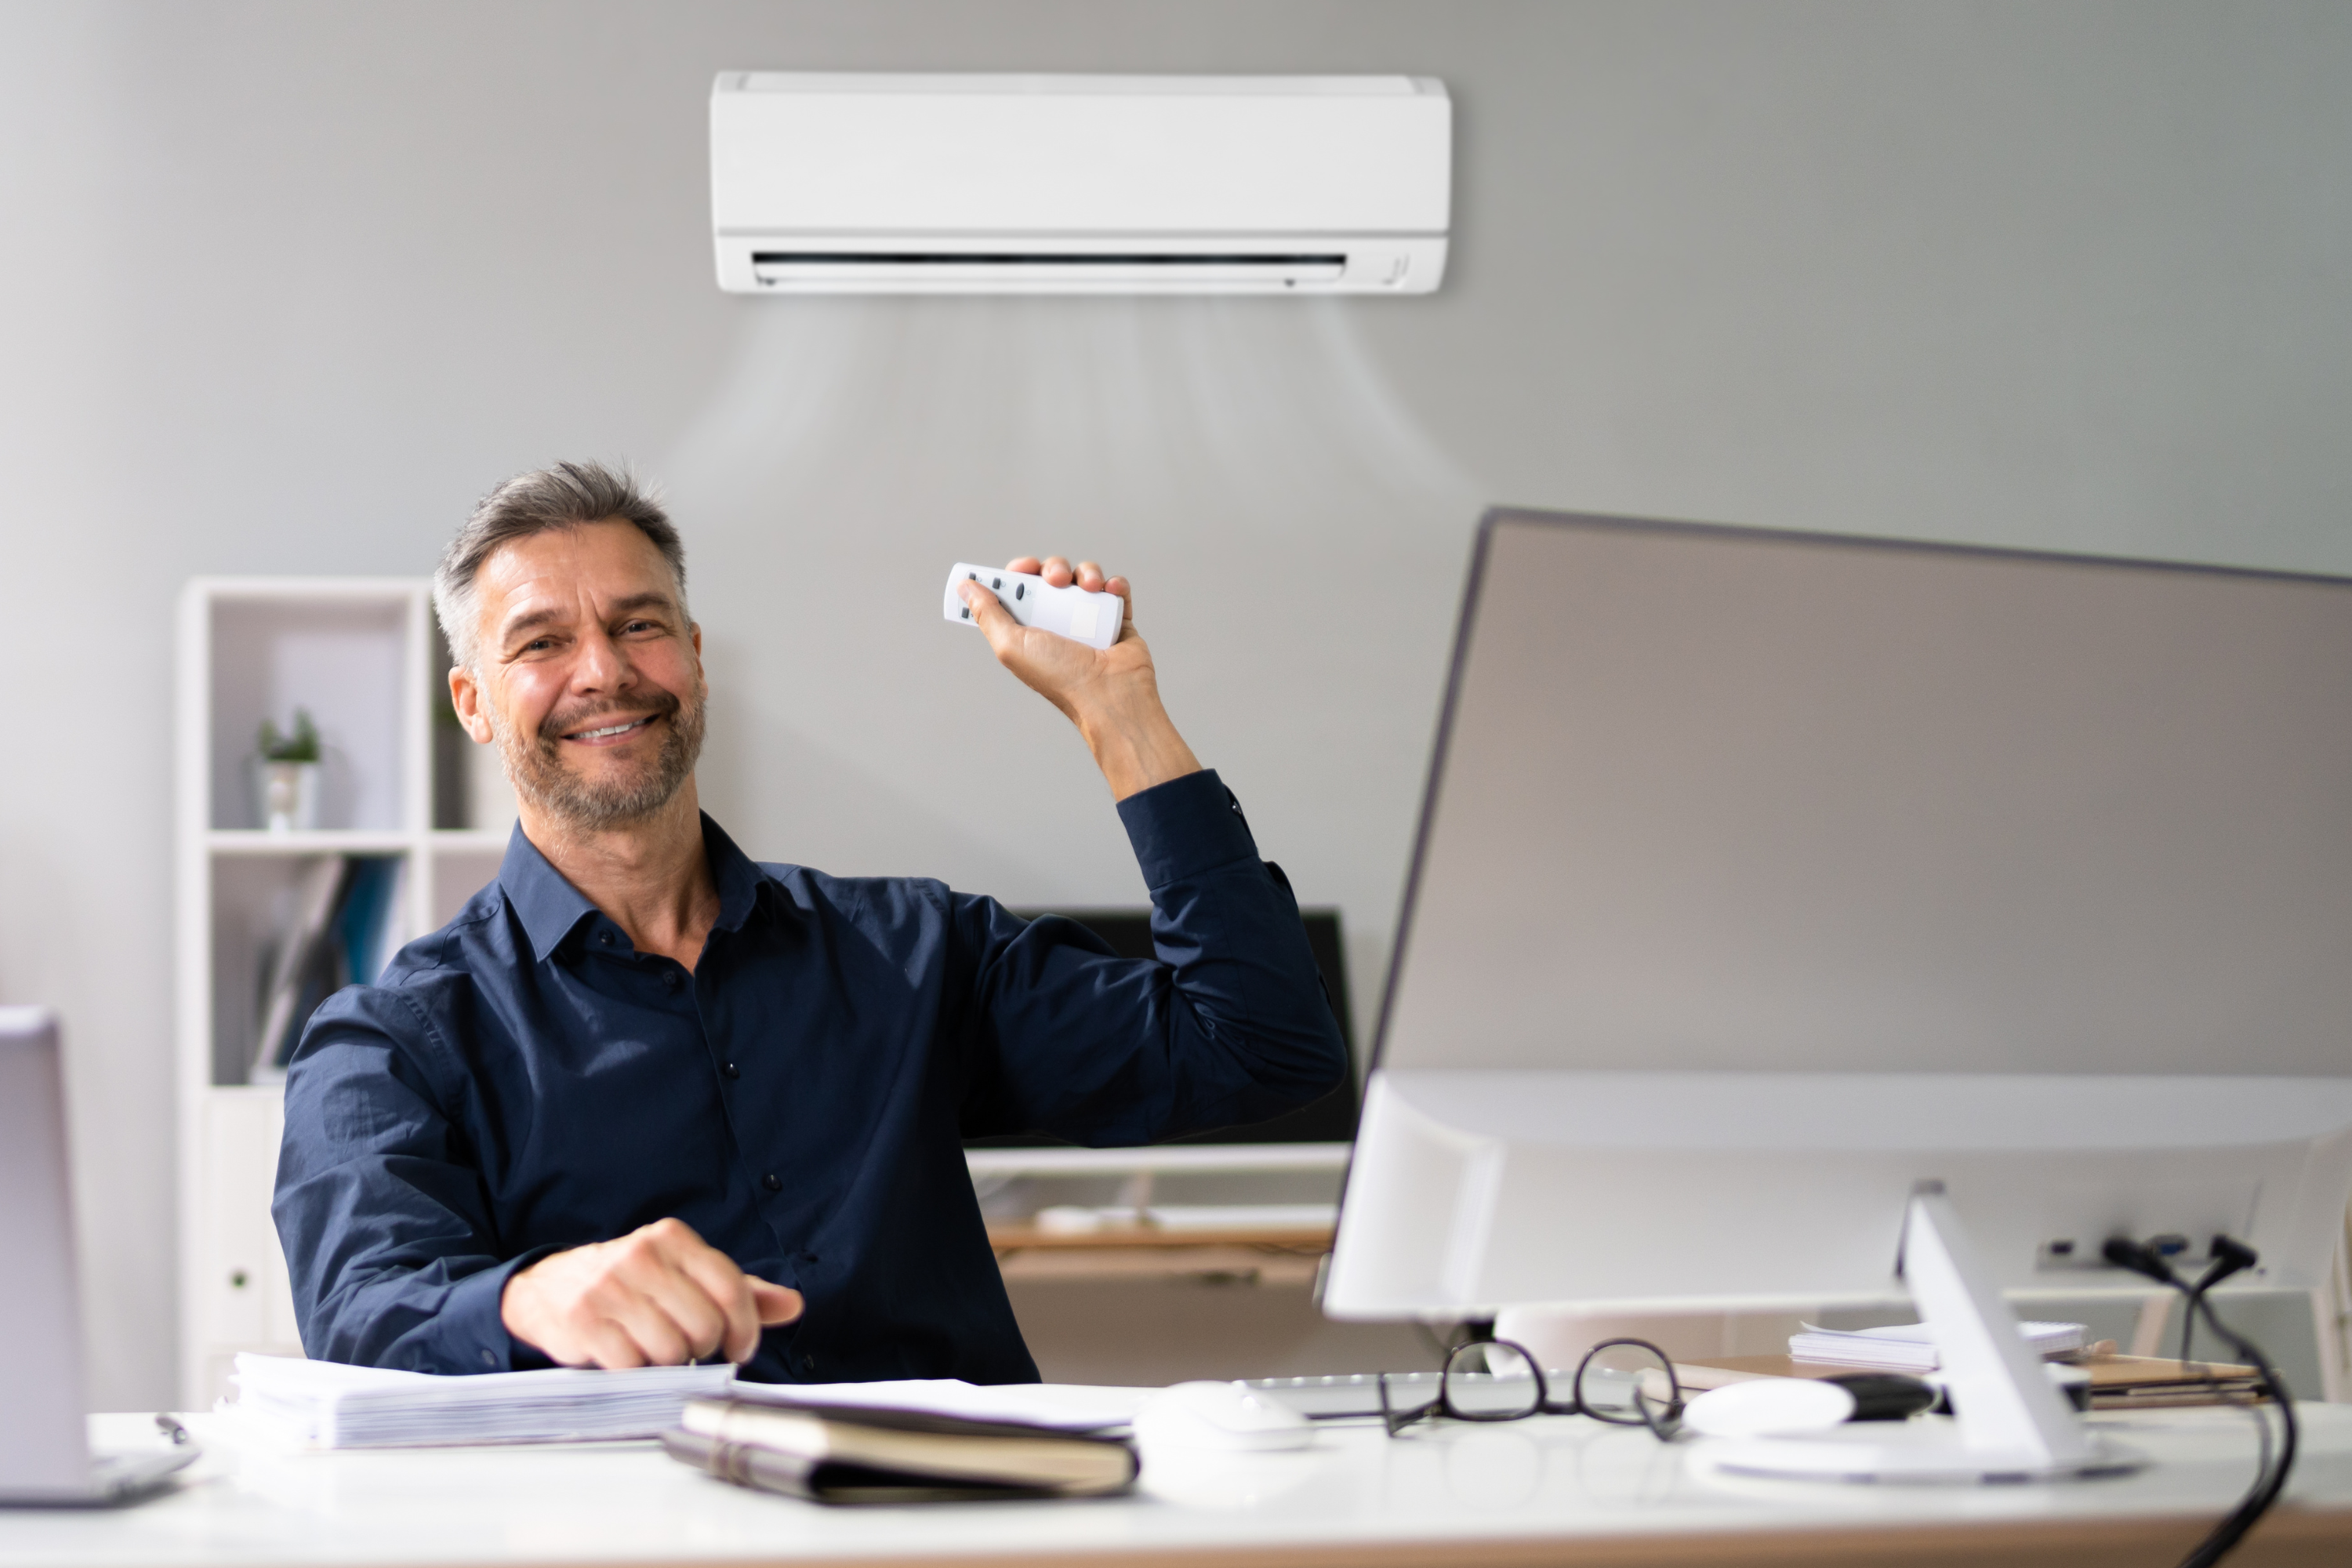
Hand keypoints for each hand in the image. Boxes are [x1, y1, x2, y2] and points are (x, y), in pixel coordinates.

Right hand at [500, 1217, 802, 1367]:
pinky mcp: (582, 1320)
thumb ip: (740, 1292)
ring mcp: (608, 1287)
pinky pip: (631, 1365)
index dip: (745, 1328)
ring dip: (668, 1361)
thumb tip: (792, 1305)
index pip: (731, 1288)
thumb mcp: (685, 1274)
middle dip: (703, 1347)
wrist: (548, 1287)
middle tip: (688, 1345)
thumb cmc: (630, 1283)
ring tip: (653, 1347)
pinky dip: (635, 1371)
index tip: (740, 1347)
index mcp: (673, 1238)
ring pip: (670, 1349)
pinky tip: (627, 1354)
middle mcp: (641, 1255)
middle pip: (704, 1325)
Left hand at [959, 556, 1200, 799]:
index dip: (1019, 573)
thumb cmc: (1060, 678)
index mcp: (1030, 629)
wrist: (1109, 693)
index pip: (1020, 589)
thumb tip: (965, 587)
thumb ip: (987, 614)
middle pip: (1053, 577)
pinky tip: (1112, 591)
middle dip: (1054, 569)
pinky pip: (1115, 590)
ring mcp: (1090, 620)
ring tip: (1091, 588)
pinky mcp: (1117, 619)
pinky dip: (1115, 585)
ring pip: (1084, 578)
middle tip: (1057, 580)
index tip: (1022, 569)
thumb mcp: (1011, 645)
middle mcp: (1058, 622)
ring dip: (1087, 573)